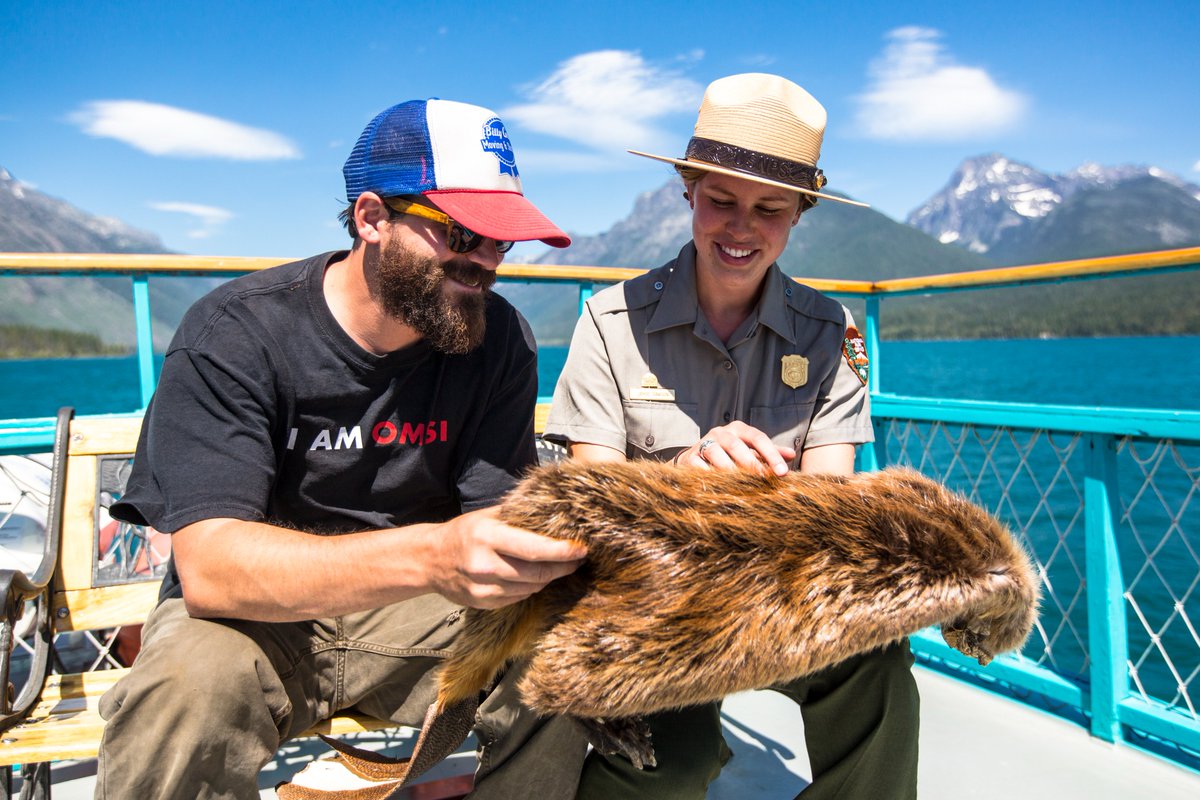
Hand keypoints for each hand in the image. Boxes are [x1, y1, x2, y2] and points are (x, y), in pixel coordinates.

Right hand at [428, 506, 586, 608]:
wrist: (429, 560)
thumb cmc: (463, 532)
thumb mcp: (487, 516)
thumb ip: (518, 515)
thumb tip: (555, 509)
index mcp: (488, 537)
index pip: (535, 549)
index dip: (563, 551)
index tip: (583, 549)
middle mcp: (485, 565)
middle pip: (538, 573)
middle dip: (564, 567)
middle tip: (579, 559)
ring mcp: (484, 588)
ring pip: (532, 588)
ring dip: (550, 578)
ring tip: (560, 566)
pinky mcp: (484, 603)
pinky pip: (519, 597)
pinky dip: (531, 587)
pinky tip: (535, 577)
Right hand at [673, 421, 795, 476]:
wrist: (696, 458)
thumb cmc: (731, 454)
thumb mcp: (750, 450)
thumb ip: (770, 452)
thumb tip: (792, 454)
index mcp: (739, 429)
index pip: (758, 438)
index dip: (771, 455)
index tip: (783, 473)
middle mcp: (720, 432)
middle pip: (737, 446)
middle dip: (751, 464)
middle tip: (764, 481)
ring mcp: (703, 443)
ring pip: (716, 454)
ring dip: (730, 471)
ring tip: (743, 486)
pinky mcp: (690, 457)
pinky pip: (700, 467)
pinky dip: (710, 477)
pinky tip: (721, 488)